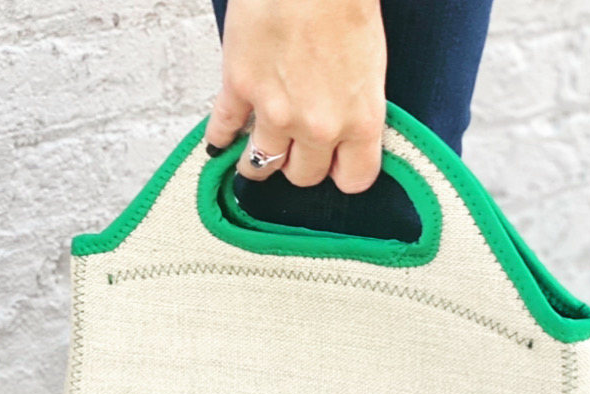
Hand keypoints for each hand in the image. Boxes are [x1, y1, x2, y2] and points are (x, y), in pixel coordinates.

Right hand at [204, 0, 386, 192]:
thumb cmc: (345, 5)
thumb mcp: (371, 68)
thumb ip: (357, 109)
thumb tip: (343, 133)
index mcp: (360, 122)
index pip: (354, 180)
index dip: (343, 173)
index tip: (335, 166)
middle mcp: (319, 128)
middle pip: (304, 176)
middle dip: (300, 165)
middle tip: (295, 152)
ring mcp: (276, 112)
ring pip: (262, 165)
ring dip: (258, 163)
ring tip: (254, 156)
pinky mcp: (240, 87)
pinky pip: (223, 129)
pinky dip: (219, 138)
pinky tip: (219, 143)